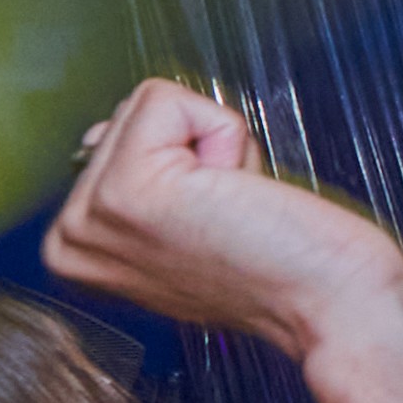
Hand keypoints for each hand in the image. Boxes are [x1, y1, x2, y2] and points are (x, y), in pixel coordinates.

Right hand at [49, 80, 402, 402]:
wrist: (332, 303)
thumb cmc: (286, 267)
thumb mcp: (187, 225)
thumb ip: (144, 182)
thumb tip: (107, 131)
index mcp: (77, 249)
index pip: (116, 141)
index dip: (188, 162)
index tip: (215, 222)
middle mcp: (70, 240)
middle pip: (129, 118)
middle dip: (199, 151)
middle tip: (230, 217)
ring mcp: (91, 216)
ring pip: (151, 106)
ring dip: (218, 147)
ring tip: (234, 210)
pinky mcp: (124, 191)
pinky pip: (168, 99)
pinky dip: (226, 135)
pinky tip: (237, 194)